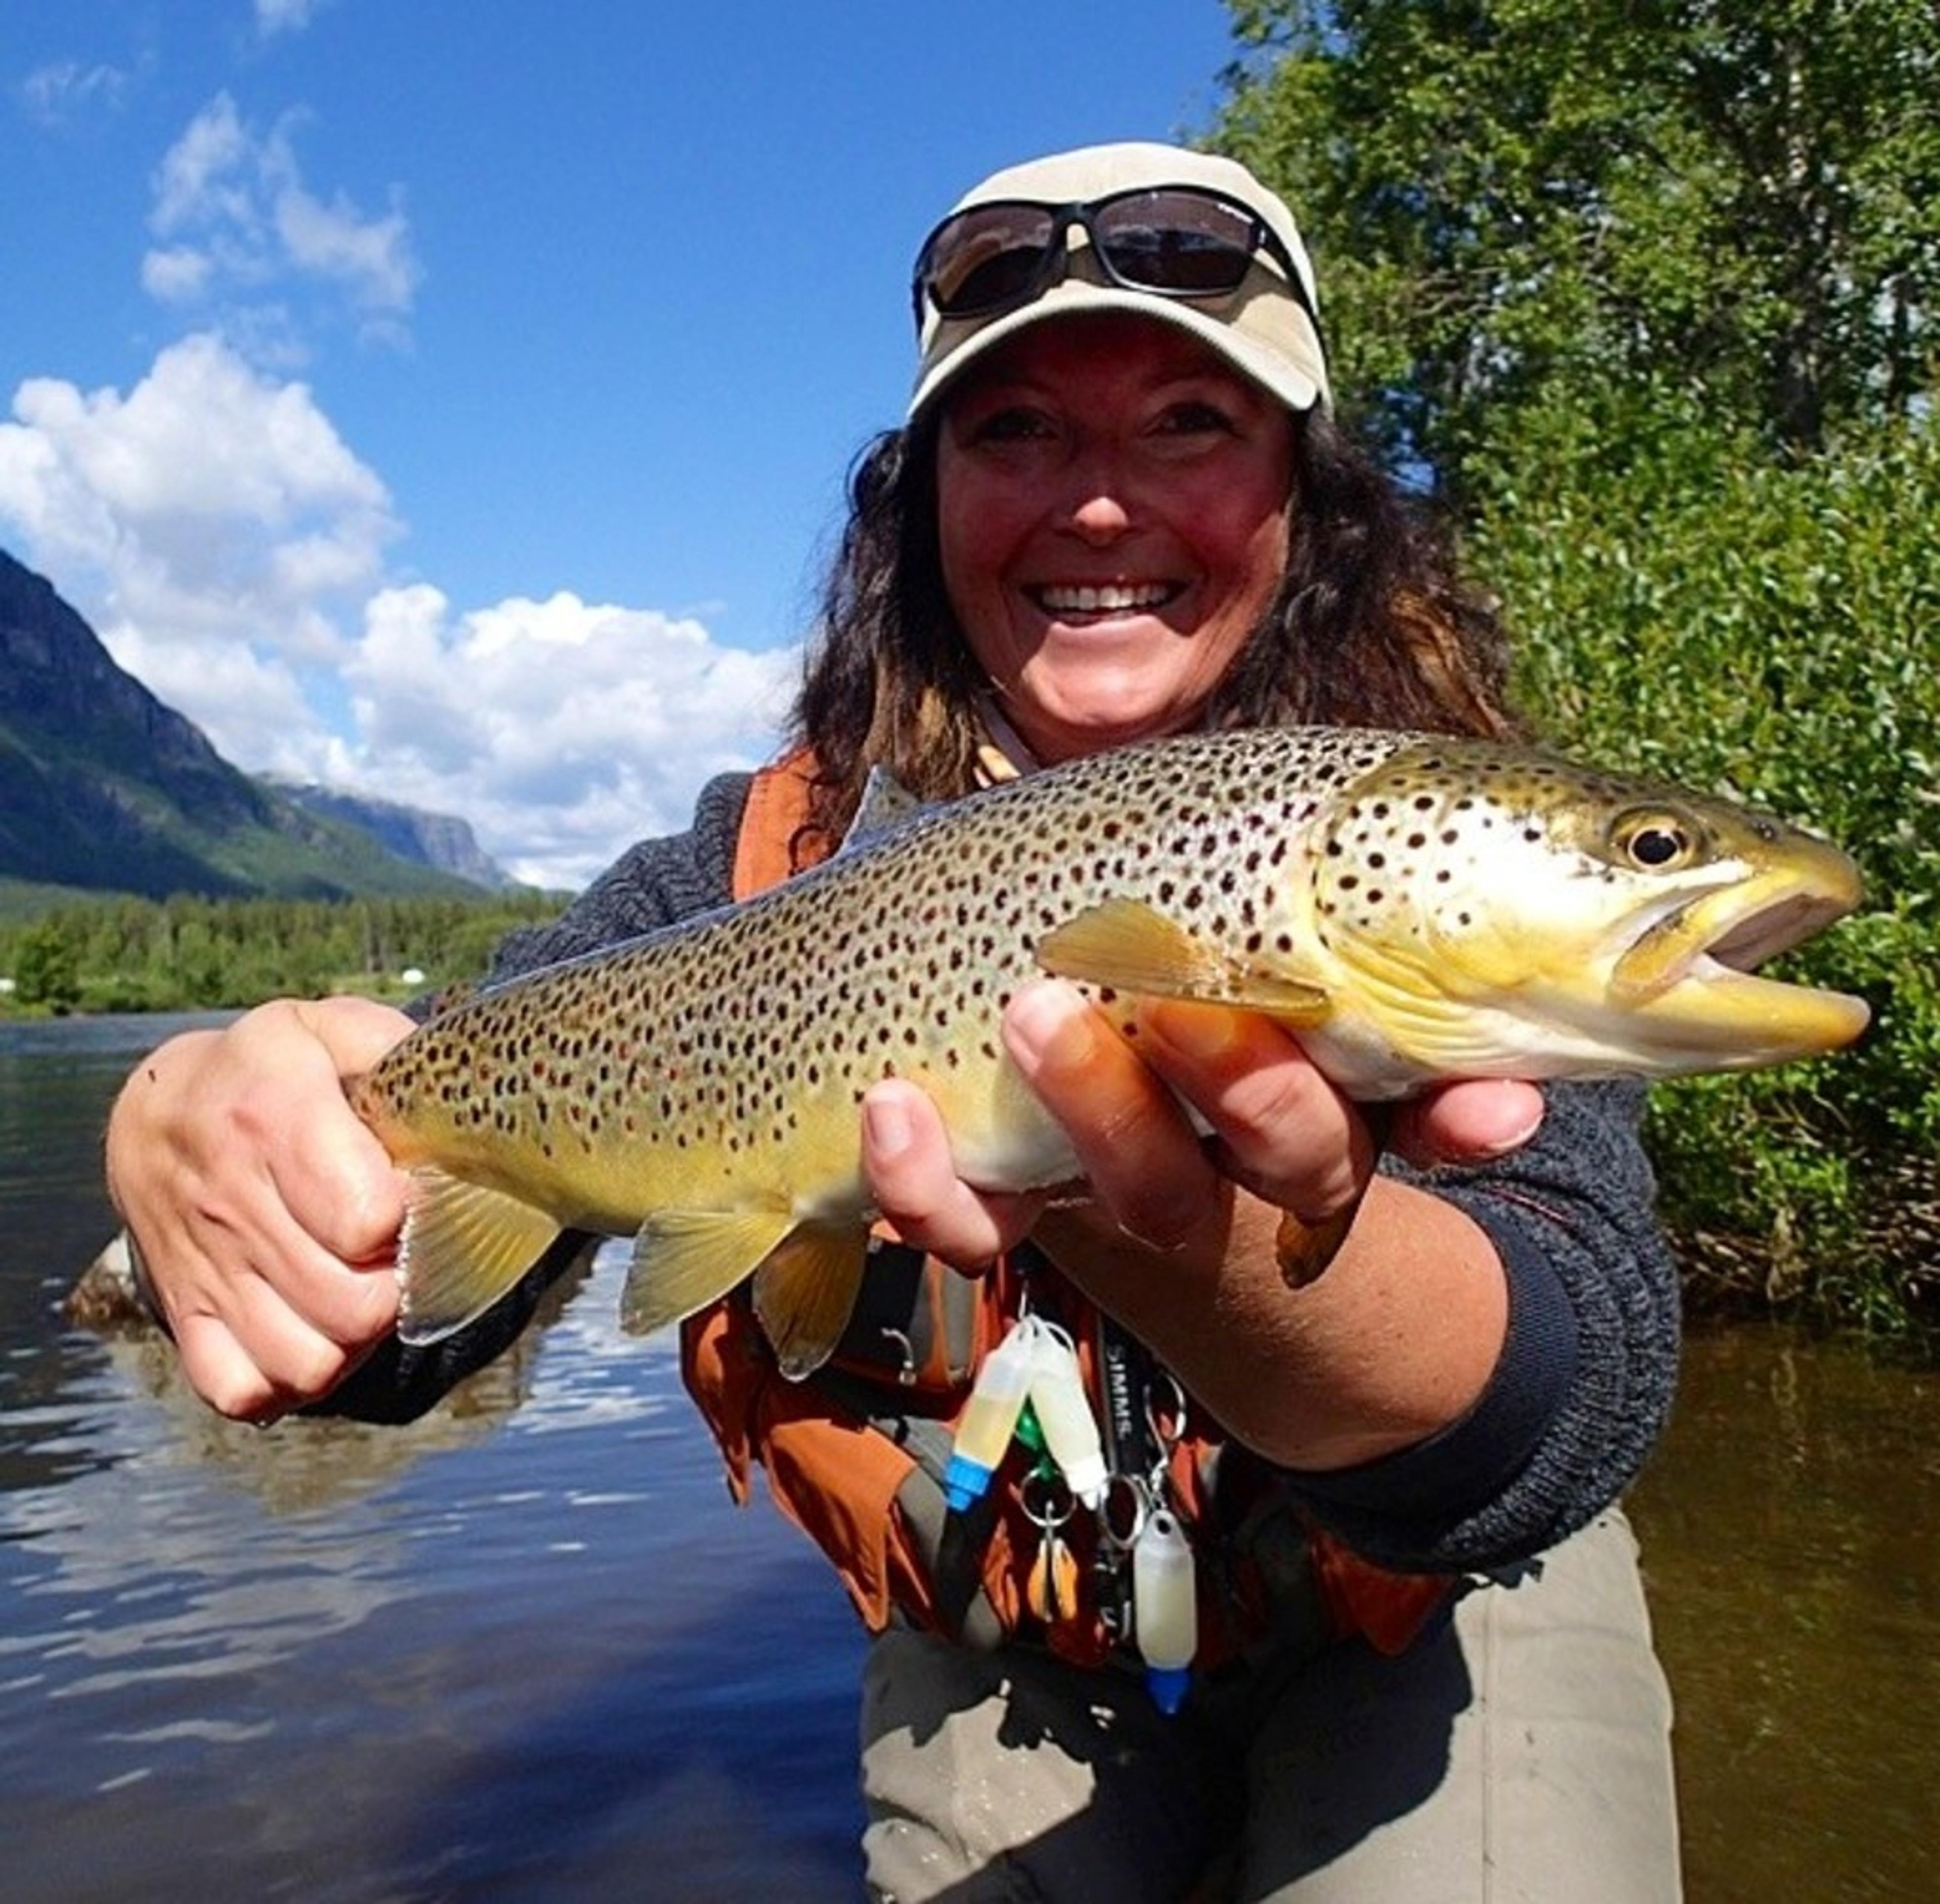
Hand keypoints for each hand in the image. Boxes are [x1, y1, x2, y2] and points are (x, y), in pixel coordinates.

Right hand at [104, 997, 415, 1421]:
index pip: (369, 1220)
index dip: (412, 1219)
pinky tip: (314, 1329)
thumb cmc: (266, 1073)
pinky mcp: (186, 1316)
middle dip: (397, 1287)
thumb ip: (389, 1047)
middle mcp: (234, 1203)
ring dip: (354, 1341)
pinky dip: (290, 1379)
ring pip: (309, 1362)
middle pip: (354, 1305)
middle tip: (396, 1253)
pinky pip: (243, 1391)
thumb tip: (442, 1100)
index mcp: (274, 1119)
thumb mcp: (323, 1029)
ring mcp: (207, 1271)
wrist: (156, 1116)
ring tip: (361, 1291)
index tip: (412, 1197)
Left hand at [859, 980, 1542, 1270]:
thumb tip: (1502, 1074)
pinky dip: (926, 1181)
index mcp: (1315, 1097)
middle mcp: (1232, 1160)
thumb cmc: (1179, 1022)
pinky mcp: (1001, 1202)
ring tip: (1035, 1011)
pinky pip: (971, 1222)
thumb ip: (1356, 976)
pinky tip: (892, 1108)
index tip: (1491, 1109)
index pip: (1414, 1108)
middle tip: (1197, 1006)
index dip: (1459, 1116)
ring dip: (1095, 1107)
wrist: (1050, 1128)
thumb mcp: (1260, 971)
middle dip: (1257, 1090)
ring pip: (1133, 1187)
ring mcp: (1116, 1187)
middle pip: (1281, 1154)